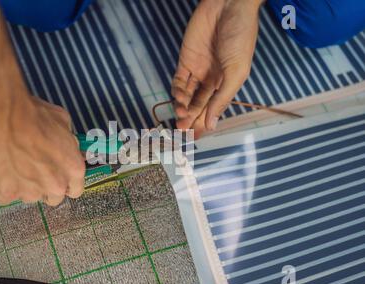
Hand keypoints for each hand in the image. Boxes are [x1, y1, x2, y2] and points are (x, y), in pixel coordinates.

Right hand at [0, 96, 84, 205]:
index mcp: (74, 169)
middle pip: (54, 197)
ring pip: (30, 197)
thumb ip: (69, 143)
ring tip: (15, 165)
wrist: (1, 116)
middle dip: (47, 186)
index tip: (58, 175)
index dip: (67, 181)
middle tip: (35, 168)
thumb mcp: (63, 122)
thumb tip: (69, 147)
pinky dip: (4, 186)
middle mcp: (56, 186)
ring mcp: (31, 193)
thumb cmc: (33, 115)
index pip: (76, 189)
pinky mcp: (7, 194)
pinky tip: (2, 169)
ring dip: (25, 186)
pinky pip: (7, 196)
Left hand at [172, 0, 262, 137]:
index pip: (213, 109)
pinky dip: (177, 91)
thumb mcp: (236, 72)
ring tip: (181, 115)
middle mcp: (212, 79)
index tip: (195, 138)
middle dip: (190, 118)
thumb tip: (212, 124)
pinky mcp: (186, 59)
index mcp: (227, 84)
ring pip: (187, 95)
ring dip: (183, 107)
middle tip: (182, 130)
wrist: (229, 6)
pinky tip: (179, 98)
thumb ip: (222, 98)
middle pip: (198, 105)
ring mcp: (198, 70)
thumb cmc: (240, 37)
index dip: (203, 123)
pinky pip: (179, 80)